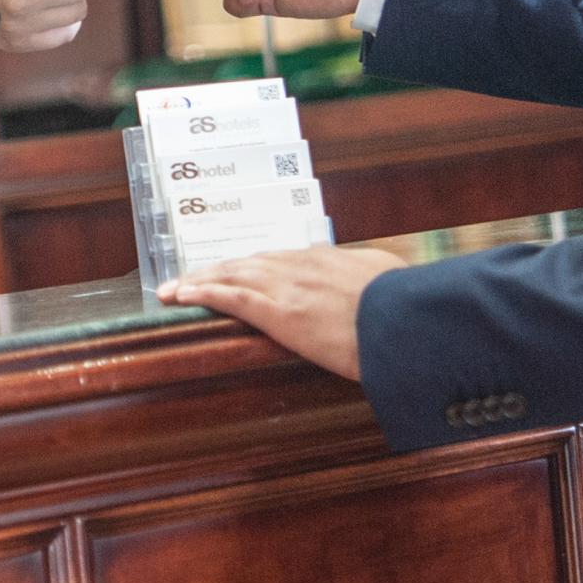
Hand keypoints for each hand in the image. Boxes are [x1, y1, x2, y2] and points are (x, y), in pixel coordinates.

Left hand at [158, 245, 403, 378]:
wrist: (408, 323)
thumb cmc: (407, 306)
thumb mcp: (391, 277)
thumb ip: (374, 272)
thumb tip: (379, 274)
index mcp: (327, 260)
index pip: (278, 260)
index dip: (251, 266)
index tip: (236, 271)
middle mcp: (301, 266)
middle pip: (247, 263)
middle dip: (217, 270)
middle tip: (190, 278)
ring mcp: (287, 287)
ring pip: (231, 276)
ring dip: (199, 280)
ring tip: (174, 288)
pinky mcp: (278, 312)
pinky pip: (229, 298)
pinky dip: (201, 293)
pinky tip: (180, 295)